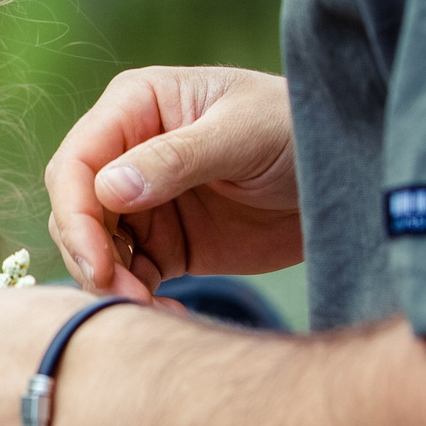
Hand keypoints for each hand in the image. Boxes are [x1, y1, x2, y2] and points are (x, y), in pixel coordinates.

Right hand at [44, 67, 300, 300]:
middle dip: (89, 256)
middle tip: (125, 295)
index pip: (77, 163)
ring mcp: (144, 202)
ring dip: (112, 285)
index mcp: (135, 108)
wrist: (350, 174)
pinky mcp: (166, 245)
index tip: (98, 262)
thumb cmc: (298, 127)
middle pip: (75, 211)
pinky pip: (132, 278)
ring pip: (95, 250)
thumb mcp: (243, 135)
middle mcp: (127, 153)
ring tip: (151, 309)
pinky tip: (172, 317)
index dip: (76, 214)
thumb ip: (175, 158)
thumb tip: (106, 190)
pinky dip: (140, 303)